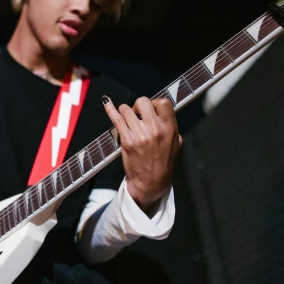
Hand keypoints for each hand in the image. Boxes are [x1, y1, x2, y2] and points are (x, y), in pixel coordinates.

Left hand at [102, 96, 181, 210]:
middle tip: (138, 115)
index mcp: (169, 129)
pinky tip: (106, 103)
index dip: (155, 103)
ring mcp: (139, 134)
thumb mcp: (176, 144)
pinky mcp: (126, 140)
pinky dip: (110, 109)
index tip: (151, 110)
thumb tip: (160, 114)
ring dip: (126, 112)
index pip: (163, 102)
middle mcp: (154, 129)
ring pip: (127, 109)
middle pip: (143, 101)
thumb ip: (170, 127)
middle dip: (139, 106)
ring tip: (129, 121)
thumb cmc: (164, 164)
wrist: (151, 182)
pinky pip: (116, 119)